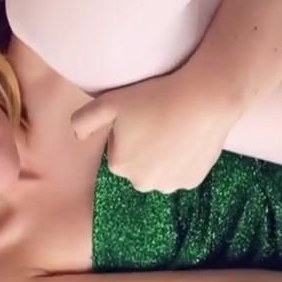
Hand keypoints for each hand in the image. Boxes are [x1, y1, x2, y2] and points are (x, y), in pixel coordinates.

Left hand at [70, 70, 240, 192]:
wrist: (205, 99)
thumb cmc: (154, 97)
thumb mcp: (108, 101)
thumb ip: (83, 120)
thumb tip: (77, 135)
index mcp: (119, 166)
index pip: (117, 150)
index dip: (128, 130)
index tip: (141, 115)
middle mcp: (143, 183)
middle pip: (138, 163)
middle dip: (144, 147)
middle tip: (158, 120)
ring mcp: (171, 185)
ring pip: (160, 169)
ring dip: (163, 155)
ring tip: (174, 128)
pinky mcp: (193, 181)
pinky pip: (182, 171)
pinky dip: (183, 158)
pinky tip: (188, 138)